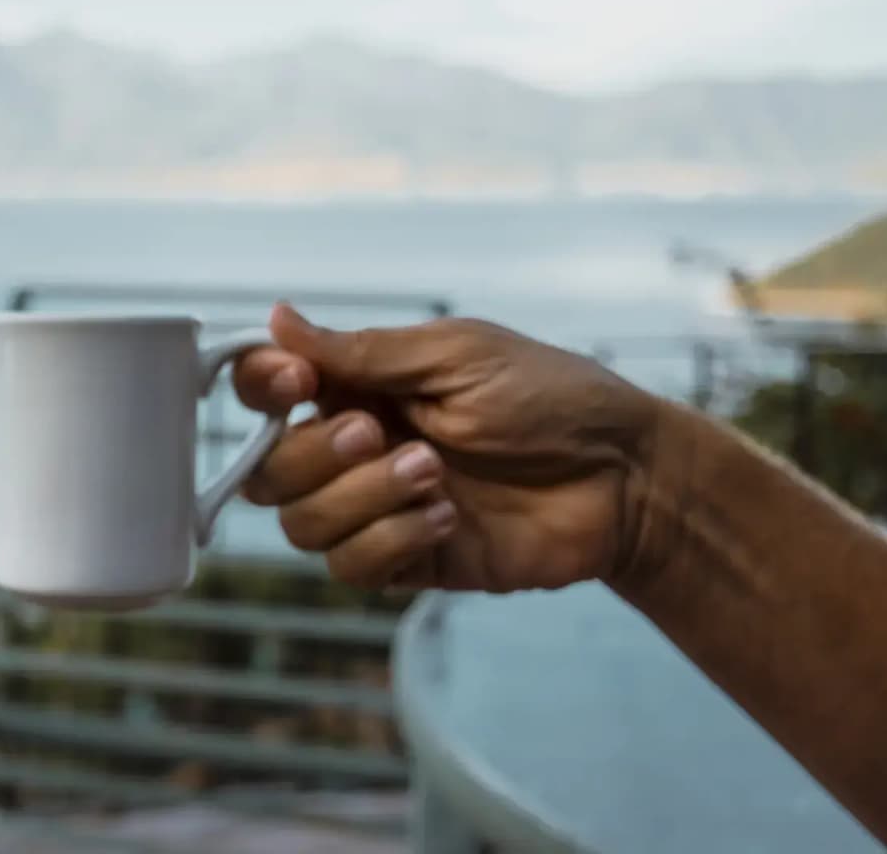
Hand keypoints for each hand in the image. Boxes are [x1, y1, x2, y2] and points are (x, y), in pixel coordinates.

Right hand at [232, 303, 664, 592]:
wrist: (626, 477)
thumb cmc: (550, 397)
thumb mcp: (454, 355)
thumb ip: (360, 351)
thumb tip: (277, 319)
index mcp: (357, 386)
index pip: (264, 391)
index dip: (261, 389)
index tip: (299, 383)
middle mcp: (354, 448)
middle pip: (268, 469)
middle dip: (317, 453)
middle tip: (383, 434)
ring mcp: (376, 508)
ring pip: (300, 524)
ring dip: (360, 498)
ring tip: (433, 477)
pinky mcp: (407, 561)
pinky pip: (349, 567)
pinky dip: (389, 539)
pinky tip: (446, 519)